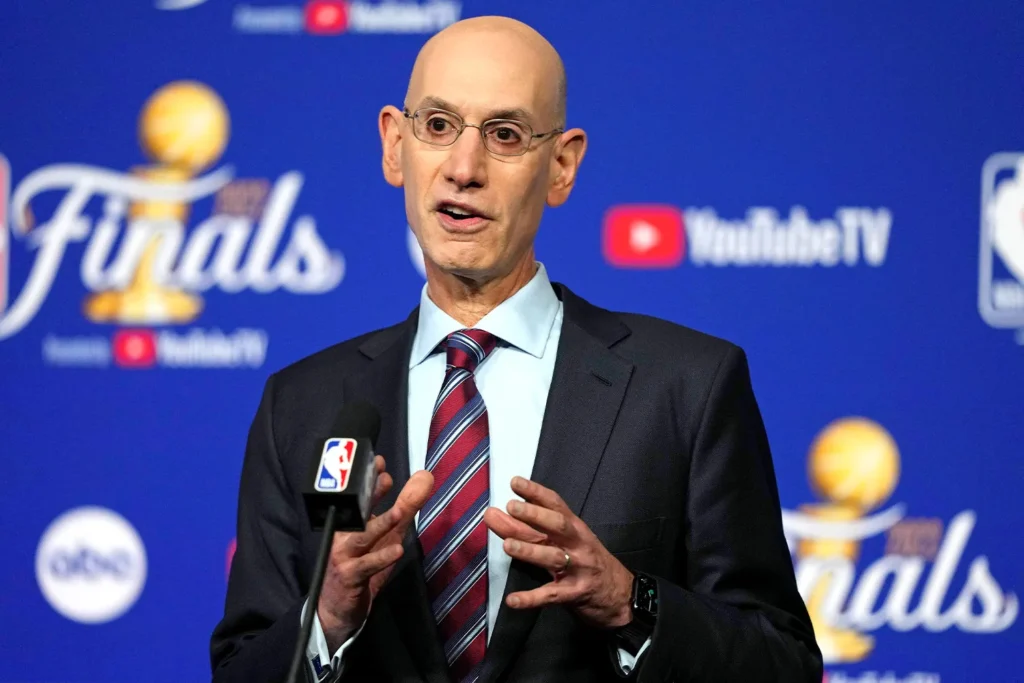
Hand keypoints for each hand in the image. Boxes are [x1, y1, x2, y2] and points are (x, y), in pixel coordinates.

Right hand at [317, 456, 432, 652]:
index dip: (368, 478)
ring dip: (380, 524)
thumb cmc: (363, 566)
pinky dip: (381, 557)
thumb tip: (425, 476)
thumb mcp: (389, 534)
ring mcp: (344, 555)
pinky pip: (365, 566)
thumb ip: (407, 505)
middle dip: (370, 494)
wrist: (338, 610)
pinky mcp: (349, 577)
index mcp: (352, 521)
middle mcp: (345, 535)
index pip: (359, 495)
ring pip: (362, 537)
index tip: (379, 461)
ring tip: (399, 513)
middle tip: (384, 478)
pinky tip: (397, 550)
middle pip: (358, 511)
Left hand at [483, 476, 633, 629]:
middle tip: (512, 506)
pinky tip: (512, 600)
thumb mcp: (560, 543)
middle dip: (535, 515)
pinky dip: (531, 599)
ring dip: (531, 550)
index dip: (535, 492)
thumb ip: (524, 529)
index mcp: (574, 528)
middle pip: (558, 526)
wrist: (620, 596)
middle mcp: (578, 544)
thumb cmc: (585, 562)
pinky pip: (552, 595)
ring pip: (554, 558)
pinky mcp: (575, 594)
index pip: (555, 505)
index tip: (515, 482)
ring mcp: (578, 569)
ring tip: (507, 545)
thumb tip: (493, 515)